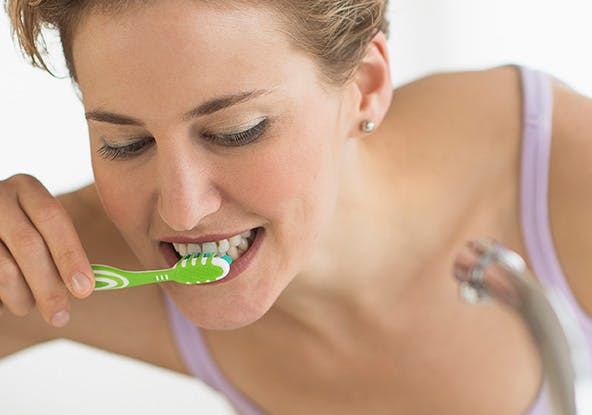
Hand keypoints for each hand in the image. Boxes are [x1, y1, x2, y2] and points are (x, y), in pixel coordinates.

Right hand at [0, 174, 93, 326]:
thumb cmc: (21, 234)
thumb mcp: (41, 228)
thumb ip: (61, 248)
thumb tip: (86, 286)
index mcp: (27, 188)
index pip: (53, 218)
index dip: (70, 255)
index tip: (85, 289)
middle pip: (28, 245)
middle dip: (48, 286)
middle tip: (61, 316)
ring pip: (3, 269)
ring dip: (22, 297)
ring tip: (28, 306)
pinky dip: (1, 298)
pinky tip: (7, 299)